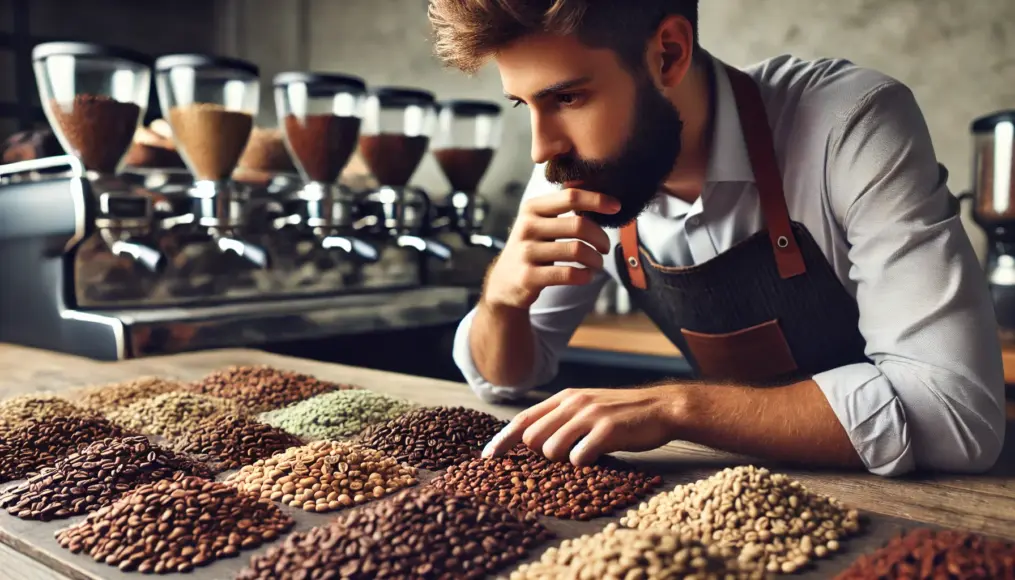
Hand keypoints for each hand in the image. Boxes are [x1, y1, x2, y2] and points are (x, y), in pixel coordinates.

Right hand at [482, 189, 619, 309]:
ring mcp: (526, 252)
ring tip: (597, 263)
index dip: (597, 200)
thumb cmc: (533, 248)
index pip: (570, 197)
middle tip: (605, 247)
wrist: (505, 282)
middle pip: (578, 225)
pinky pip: (568, 274)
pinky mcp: (529, 276)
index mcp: (532, 208)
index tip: (616, 207)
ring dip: (596, 259)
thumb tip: (604, 201)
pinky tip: (586, 275)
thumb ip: (563, 210)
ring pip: (577, 250)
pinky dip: (584, 275)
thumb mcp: (539, 223)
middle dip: (601, 237)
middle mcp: (527, 227)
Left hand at [482, 386, 684, 466]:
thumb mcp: (587, 407)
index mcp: (565, 398)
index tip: (487, 457)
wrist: (661, 408)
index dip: (503, 440)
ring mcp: (589, 416)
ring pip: (551, 449)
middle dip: (537, 455)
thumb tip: (532, 441)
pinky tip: (594, 459)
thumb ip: (561, 419)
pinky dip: (581, 463)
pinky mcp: (607, 430)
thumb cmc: (622, 414)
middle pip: (532, 437)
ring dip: (561, 461)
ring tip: (582, 456)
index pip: (523, 420)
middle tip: (556, 461)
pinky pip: (579, 456)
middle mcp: (573, 404)